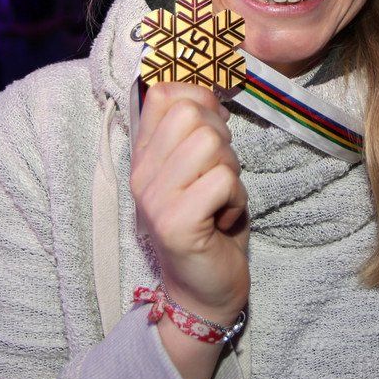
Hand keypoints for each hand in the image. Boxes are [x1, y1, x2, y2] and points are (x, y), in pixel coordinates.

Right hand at [130, 82, 249, 325]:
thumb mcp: (198, 170)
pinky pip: (223, 180)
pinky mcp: (175, 223)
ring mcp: (154, 198)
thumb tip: (212, 90)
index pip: (164, 93)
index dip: (200, 101)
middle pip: (192, 114)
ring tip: (221, 198)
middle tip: (218, 174)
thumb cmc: (210, 223)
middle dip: (222, 138)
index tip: (213, 131)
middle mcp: (141, 173)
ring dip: (231, 170)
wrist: (204, 289)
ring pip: (211, 144)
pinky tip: (224, 218)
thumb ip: (195, 132)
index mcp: (144, 155)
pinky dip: (236, 198)